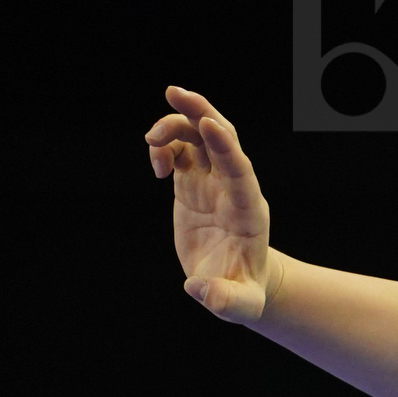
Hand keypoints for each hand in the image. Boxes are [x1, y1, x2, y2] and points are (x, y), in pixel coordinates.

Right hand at [147, 85, 277, 321]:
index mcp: (248, 210)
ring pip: (199, 138)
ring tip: (149, 143)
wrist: (239, 283)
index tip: (210, 124)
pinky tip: (156, 166)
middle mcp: (233, 189)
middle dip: (202, 113)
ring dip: (175, 127)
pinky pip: (182, 151)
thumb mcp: (240, 304)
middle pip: (222, 139)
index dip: (226, 147)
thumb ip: (226, 300)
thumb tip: (201, 292)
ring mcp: (214, 183)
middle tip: (174, 92)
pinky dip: (165, 147)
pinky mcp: (194, 184)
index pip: (240, 170)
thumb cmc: (243, 294)